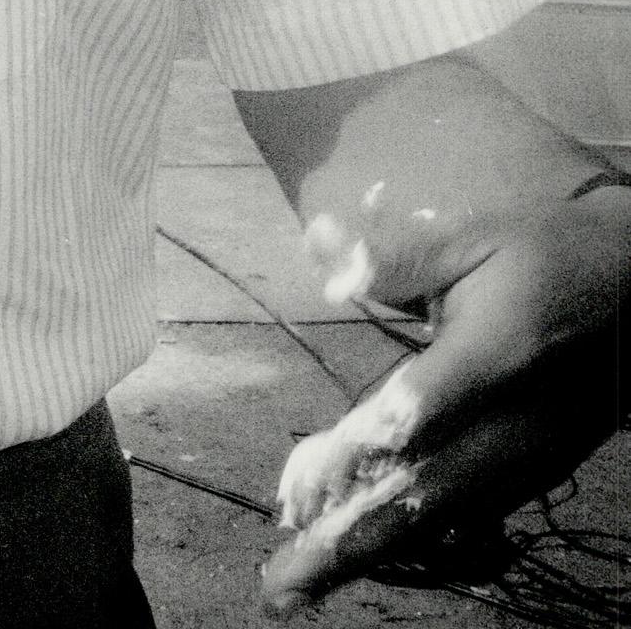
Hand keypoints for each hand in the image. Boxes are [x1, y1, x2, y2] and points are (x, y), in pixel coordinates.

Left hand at [259, 189, 629, 613]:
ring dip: (369, 549)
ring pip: (444, 518)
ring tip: (298, 582)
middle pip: (425, 496)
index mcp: (499, 354)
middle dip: (348, 541)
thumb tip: (319, 247)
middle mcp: (516, 423)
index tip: (298, 487)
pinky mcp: (535, 472)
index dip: (356, 452)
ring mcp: (529, 457)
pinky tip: (356, 549)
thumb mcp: (473, 238)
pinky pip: (468, 515)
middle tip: (280, 586)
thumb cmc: (544, 255)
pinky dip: (410, 537)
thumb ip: (398, 257)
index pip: (417, 414)